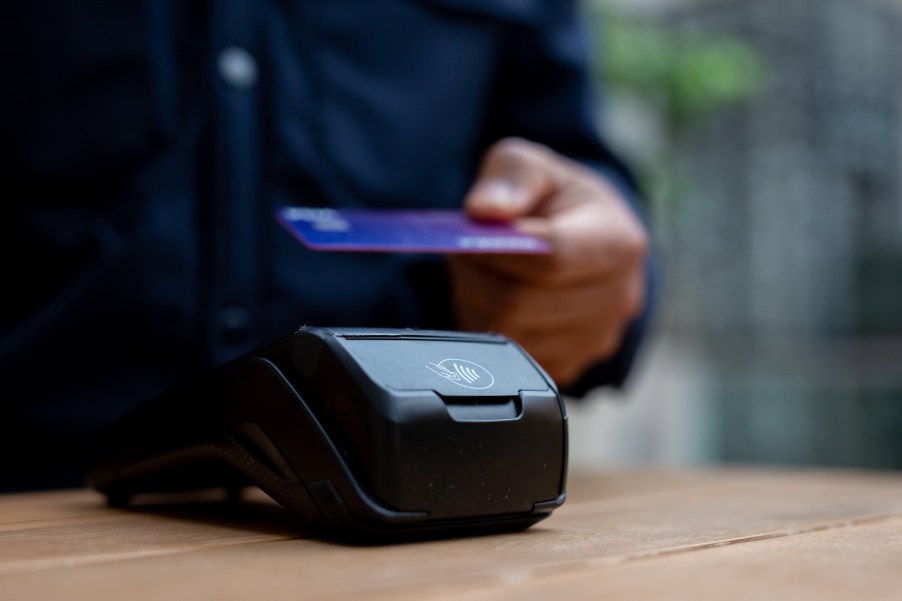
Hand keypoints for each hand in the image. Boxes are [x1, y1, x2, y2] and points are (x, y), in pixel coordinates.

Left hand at [448, 137, 648, 388]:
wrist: (580, 237)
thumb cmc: (556, 200)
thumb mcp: (531, 165)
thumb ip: (509, 177)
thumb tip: (484, 211)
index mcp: (619, 242)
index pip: (551, 258)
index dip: (498, 248)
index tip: (473, 232)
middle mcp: (618, 298)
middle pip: (522, 304)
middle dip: (480, 276)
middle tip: (468, 252)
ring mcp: (596, 339)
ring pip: (509, 333)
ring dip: (480, 302)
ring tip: (486, 272)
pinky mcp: (569, 365)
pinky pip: (509, 359)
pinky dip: (490, 328)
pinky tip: (498, 298)